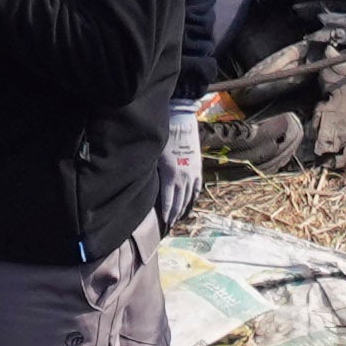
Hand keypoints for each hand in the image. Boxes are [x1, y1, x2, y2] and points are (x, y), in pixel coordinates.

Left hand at [160, 104, 205, 228]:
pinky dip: (193, 195)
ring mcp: (192, 174)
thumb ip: (154, 173)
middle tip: (171, 222)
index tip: (165, 221)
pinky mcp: (197, 168)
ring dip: (184, 207)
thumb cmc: (164, 137)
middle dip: (175, 214)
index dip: (166, 212)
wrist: (181, 122)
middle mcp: (183, 178)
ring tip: (179, 215)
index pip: (168, 201)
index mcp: (170, 176)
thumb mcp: (155, 156)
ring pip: (189, 196)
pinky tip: (191, 200)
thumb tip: (148, 185)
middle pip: (179, 202)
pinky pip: (197, 187)